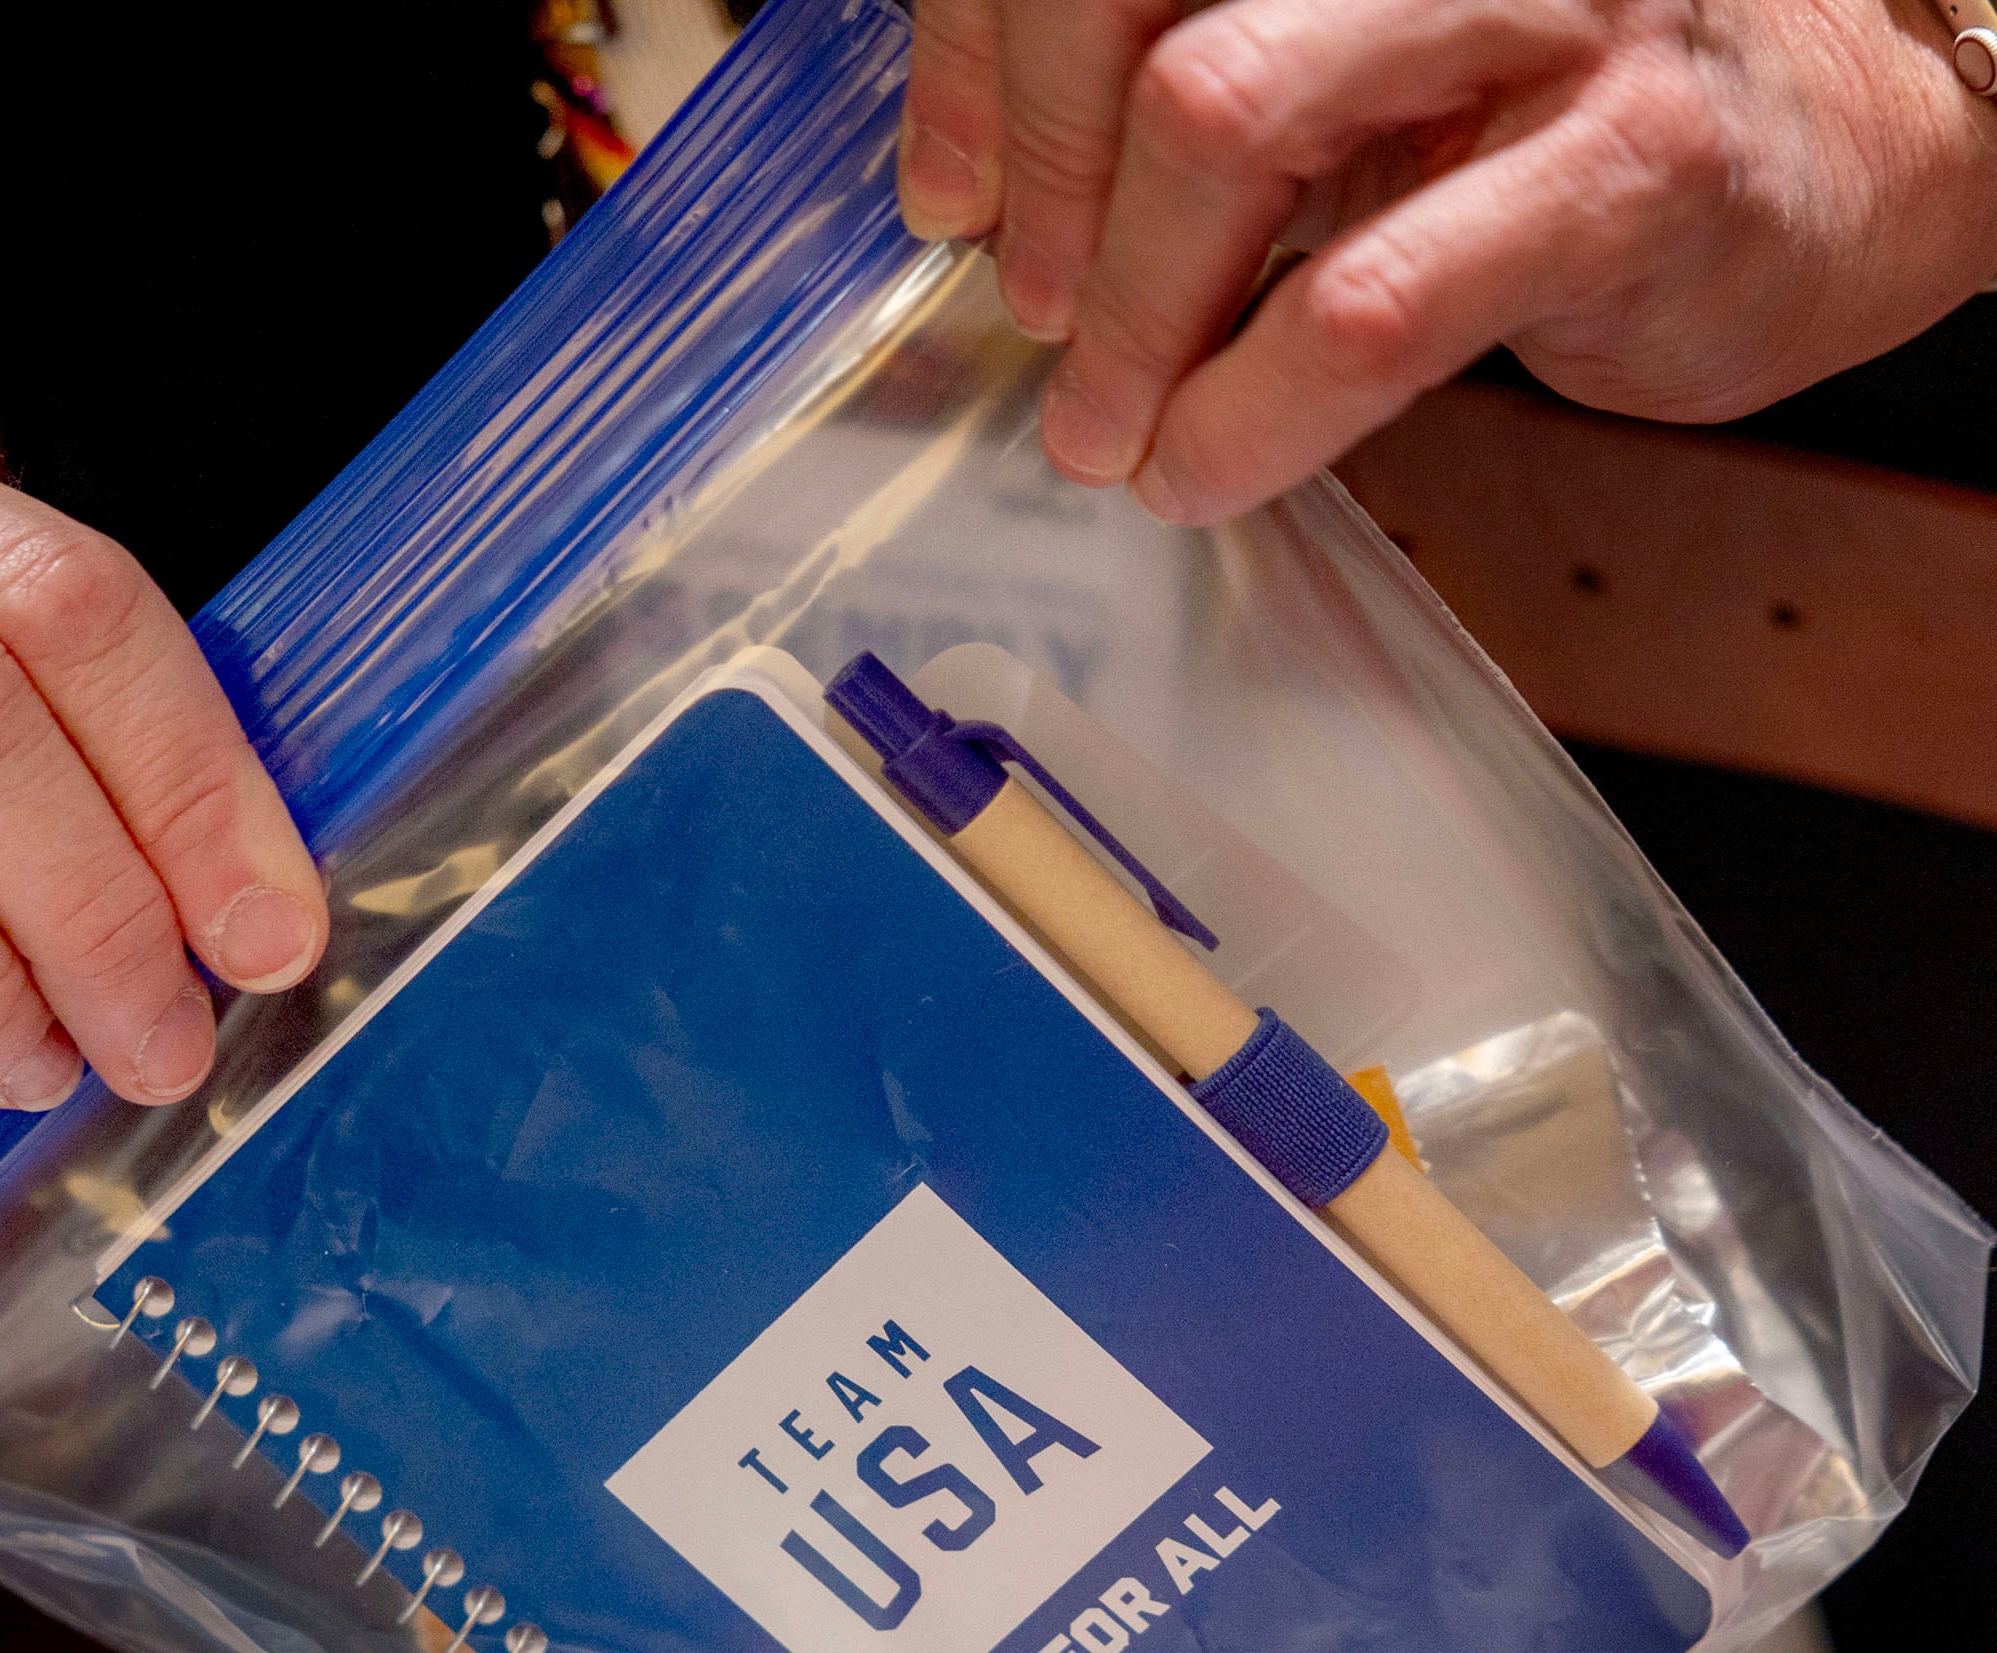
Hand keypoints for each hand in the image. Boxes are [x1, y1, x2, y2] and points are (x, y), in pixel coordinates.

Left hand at [898, 0, 1996, 523]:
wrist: (1853, 146)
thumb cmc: (1569, 101)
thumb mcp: (1356, 58)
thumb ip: (1190, 78)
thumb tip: (980, 175)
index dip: (973, 64)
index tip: (942, 195)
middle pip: (1129, 3)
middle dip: (1045, 189)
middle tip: (1036, 316)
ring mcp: (1542, 10)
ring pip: (1223, 114)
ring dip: (1129, 314)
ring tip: (1109, 424)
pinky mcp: (1625, 164)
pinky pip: (1368, 304)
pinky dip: (1247, 414)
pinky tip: (1206, 464)